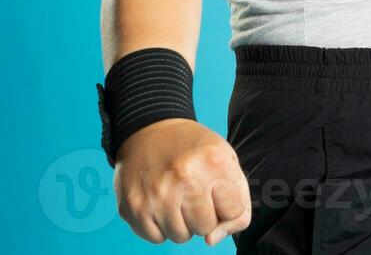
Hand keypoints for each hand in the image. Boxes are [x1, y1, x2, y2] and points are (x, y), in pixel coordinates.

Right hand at [113, 118, 252, 245]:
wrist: (149, 129)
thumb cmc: (193, 149)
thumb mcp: (227, 161)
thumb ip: (238, 205)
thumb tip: (212, 240)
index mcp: (214, 162)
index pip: (233, 212)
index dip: (225, 203)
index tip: (214, 186)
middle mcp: (185, 178)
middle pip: (205, 228)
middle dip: (202, 214)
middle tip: (191, 189)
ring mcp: (156, 194)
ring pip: (181, 237)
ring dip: (180, 221)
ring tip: (174, 194)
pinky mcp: (133, 206)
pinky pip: (156, 238)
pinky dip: (159, 225)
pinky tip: (158, 200)